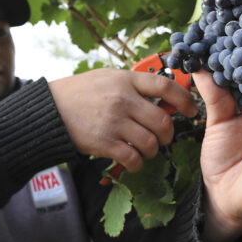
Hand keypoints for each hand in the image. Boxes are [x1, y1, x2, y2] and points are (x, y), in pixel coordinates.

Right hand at [49, 68, 196, 171]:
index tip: (191, 109)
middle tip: (164, 137)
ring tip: (146, 150)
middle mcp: (123, 99)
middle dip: (168, 133)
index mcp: (126, 80)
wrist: (50, 110)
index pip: (165, 85)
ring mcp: (114, 122)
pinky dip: (137, 164)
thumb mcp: (108, 77)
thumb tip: (162, 92)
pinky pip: (132, 158)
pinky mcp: (104, 142)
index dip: (184, 99)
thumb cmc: (80, 92)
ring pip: (150, 142)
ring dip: (153, 151)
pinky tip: (133, 162)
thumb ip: (133, 84)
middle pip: (162, 120)